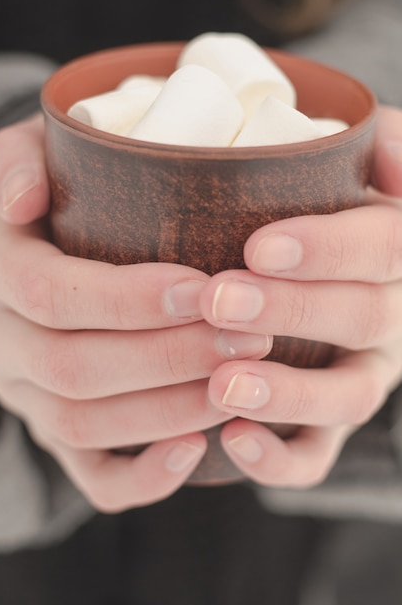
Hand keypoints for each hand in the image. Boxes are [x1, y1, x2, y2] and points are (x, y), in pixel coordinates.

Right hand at [0, 115, 271, 510]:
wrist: (47, 261)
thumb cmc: (60, 200)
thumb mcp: (34, 158)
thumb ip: (21, 161)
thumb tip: (20, 201)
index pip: (49, 295)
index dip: (125, 298)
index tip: (201, 288)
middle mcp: (5, 344)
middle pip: (73, 368)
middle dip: (165, 357)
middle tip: (247, 337)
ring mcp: (31, 398)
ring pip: (83, 425)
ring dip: (167, 410)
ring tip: (239, 383)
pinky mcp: (61, 436)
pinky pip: (91, 477)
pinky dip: (143, 476)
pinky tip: (195, 450)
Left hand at [199, 106, 401, 487]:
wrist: (307, 267)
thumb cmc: (324, 206)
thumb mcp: (360, 162)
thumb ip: (384, 145)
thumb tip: (393, 160)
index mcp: (395, 256)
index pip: (385, 248)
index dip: (330, 249)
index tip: (259, 247)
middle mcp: (390, 319)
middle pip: (365, 318)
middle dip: (294, 311)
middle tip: (220, 301)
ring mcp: (362, 376)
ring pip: (349, 397)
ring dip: (289, 393)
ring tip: (224, 385)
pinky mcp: (327, 424)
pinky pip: (318, 455)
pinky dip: (281, 458)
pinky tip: (233, 440)